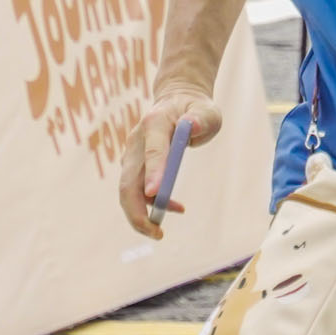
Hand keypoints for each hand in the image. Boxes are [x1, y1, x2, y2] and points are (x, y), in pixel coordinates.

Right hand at [120, 88, 224, 237]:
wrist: (176, 101)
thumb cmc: (194, 108)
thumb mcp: (207, 110)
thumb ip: (201, 118)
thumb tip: (191, 127)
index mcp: (155, 124)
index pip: (153, 151)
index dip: (153, 172)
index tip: (155, 194)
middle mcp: (137, 141)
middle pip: (128, 182)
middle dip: (137, 212)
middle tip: (156, 233)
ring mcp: (132, 155)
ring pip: (128, 192)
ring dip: (142, 214)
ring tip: (164, 228)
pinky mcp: (134, 166)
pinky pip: (137, 192)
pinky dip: (153, 205)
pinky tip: (176, 207)